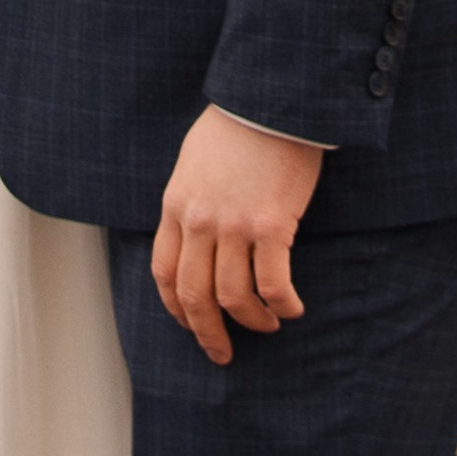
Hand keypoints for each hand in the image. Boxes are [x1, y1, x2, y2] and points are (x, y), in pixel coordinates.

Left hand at [152, 107, 323, 364]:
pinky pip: (272, 284)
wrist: (269, 102)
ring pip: (234, 297)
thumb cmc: (236, 128)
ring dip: (252, 321)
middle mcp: (198, 221)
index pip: (164, 272)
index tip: (191, 325)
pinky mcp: (270, 225)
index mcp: (175, 206)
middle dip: (208, 332)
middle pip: (194, 295)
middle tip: (223, 353)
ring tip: (268, 325)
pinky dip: (282, 305)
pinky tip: (291, 308)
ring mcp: (233, 226)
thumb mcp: (193, 164)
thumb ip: (190, 202)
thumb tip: (196, 236)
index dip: (176, 308)